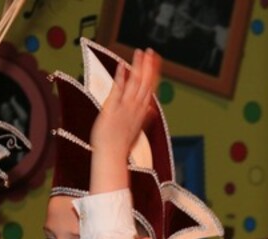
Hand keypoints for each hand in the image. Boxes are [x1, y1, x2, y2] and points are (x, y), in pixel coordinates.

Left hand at [89, 48, 161, 193]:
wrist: (112, 157)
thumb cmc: (121, 145)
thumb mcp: (136, 130)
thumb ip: (145, 118)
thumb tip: (152, 111)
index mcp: (141, 113)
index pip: (150, 89)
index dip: (153, 74)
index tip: (155, 61)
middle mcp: (135, 108)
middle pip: (145, 84)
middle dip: (148, 67)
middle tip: (151, 51)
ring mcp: (125, 108)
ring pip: (135, 84)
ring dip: (137, 67)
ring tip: (140, 53)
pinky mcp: (113, 109)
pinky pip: (118, 90)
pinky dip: (121, 77)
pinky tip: (123, 65)